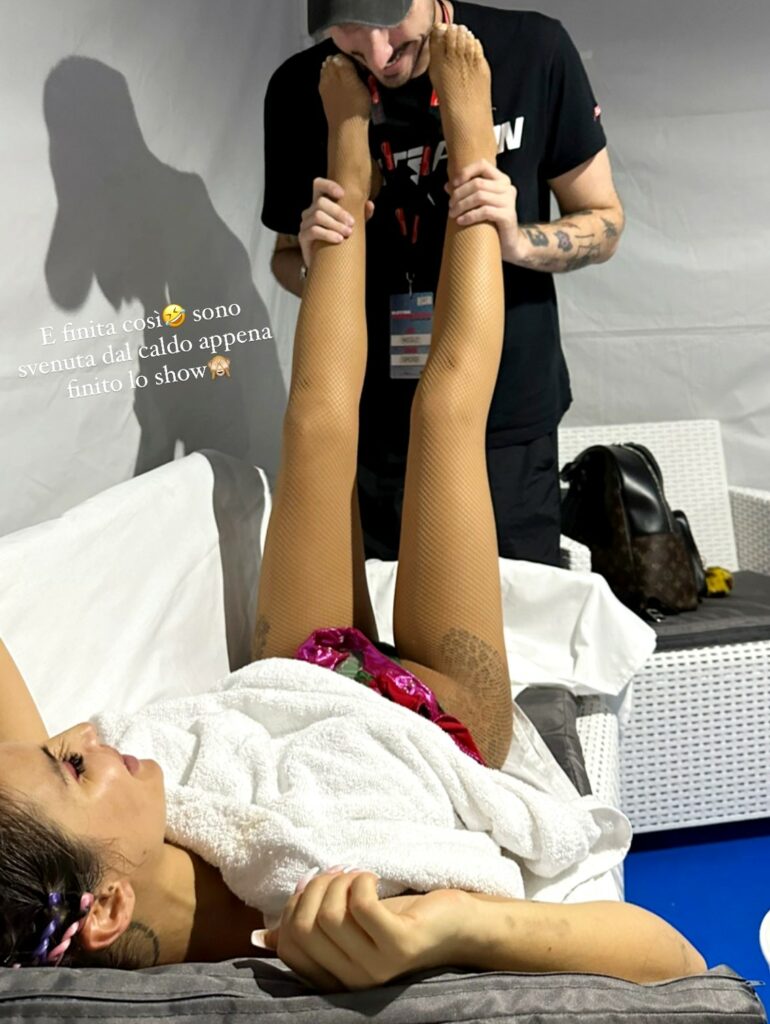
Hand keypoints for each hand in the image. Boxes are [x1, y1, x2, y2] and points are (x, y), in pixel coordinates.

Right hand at [255, 868, 470, 991]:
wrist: (457, 925)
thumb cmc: (399, 920)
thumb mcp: (350, 926)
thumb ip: (312, 931)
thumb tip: (263, 936)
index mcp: (336, 977)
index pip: (289, 946)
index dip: (293, 908)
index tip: (315, 886)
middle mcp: (352, 980)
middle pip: (303, 927)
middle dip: (315, 887)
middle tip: (339, 875)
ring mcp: (376, 967)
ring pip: (329, 915)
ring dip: (340, 881)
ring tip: (358, 876)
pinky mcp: (399, 945)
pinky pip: (361, 906)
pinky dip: (361, 881)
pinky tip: (373, 878)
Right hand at [299, 178, 374, 267]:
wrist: (327, 264)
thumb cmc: (340, 240)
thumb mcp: (352, 226)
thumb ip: (362, 214)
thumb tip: (370, 204)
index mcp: (321, 203)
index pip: (318, 185)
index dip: (328, 185)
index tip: (342, 194)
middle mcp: (310, 211)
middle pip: (321, 202)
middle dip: (338, 212)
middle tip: (351, 223)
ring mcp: (305, 224)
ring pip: (318, 216)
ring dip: (335, 224)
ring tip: (347, 233)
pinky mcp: (303, 237)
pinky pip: (314, 231)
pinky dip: (328, 234)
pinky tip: (339, 240)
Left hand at [446, 159, 523, 261]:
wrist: (510, 243)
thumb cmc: (493, 222)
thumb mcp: (479, 204)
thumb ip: (466, 193)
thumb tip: (448, 186)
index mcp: (501, 180)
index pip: (482, 165)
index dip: (466, 172)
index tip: (453, 184)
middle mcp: (507, 188)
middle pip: (478, 183)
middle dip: (459, 193)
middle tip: (451, 205)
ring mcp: (509, 201)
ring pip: (480, 196)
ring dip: (462, 204)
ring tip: (453, 213)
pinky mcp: (508, 215)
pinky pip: (485, 211)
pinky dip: (470, 215)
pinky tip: (461, 221)